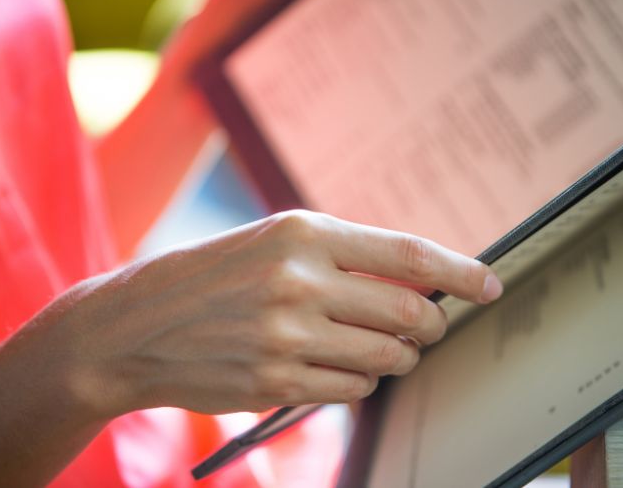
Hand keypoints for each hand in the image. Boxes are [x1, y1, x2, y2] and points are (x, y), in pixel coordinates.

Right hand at [51, 211, 501, 418]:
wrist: (133, 325)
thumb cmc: (211, 276)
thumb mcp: (274, 241)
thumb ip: (344, 257)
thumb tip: (419, 282)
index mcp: (303, 232)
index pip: (407, 255)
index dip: (460, 272)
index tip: (489, 284)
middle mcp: (299, 280)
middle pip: (408, 313)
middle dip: (430, 325)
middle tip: (427, 326)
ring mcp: (286, 335)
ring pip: (386, 358)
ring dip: (397, 358)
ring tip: (381, 349)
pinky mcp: (275, 381)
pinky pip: (351, 391)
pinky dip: (360, 383)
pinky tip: (340, 370)